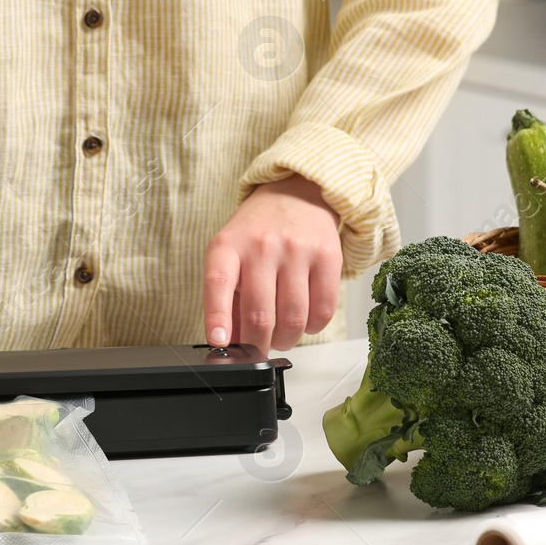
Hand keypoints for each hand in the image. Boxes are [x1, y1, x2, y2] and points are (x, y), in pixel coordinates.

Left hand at [203, 174, 343, 351]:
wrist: (298, 193)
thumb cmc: (258, 232)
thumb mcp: (231, 255)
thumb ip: (227, 299)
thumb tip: (229, 343)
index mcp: (228, 246)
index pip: (218, 284)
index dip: (217, 317)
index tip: (219, 342)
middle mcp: (261, 246)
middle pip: (259, 314)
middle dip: (257, 346)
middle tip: (257, 351)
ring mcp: (296, 250)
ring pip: (293, 319)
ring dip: (286, 340)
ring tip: (282, 337)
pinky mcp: (328, 257)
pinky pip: (323, 310)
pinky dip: (312, 328)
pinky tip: (304, 322)